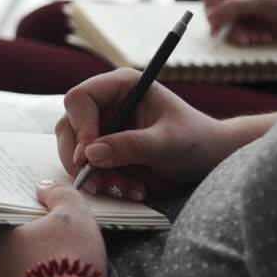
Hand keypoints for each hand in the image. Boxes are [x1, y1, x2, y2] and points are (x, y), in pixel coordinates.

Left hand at [0, 182, 106, 276]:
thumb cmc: (68, 260)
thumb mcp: (74, 214)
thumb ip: (59, 194)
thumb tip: (44, 187)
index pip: (8, 218)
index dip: (29, 218)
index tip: (48, 221)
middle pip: (8, 247)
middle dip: (28, 245)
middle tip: (56, 246)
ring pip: (10, 274)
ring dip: (26, 271)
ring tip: (55, 272)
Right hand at [56, 68, 228, 200]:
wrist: (208, 160)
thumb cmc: (195, 140)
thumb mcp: (168, 142)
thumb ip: (131, 145)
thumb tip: (91, 153)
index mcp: (120, 86)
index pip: (80, 98)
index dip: (81, 125)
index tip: (91, 153)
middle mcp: (105, 104)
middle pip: (68, 127)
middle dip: (82, 159)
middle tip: (101, 182)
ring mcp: (102, 128)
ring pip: (74, 151)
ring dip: (94, 175)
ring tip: (126, 188)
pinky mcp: (103, 151)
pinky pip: (87, 168)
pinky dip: (103, 183)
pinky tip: (130, 190)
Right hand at [200, 0, 276, 44]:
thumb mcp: (263, 0)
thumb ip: (236, 6)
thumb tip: (211, 16)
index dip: (212, 6)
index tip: (219, 20)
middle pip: (212, 9)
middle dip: (227, 24)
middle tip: (241, 33)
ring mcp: (236, 5)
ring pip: (220, 24)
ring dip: (236, 33)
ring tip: (253, 36)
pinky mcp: (240, 19)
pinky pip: (230, 31)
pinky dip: (242, 37)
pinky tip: (258, 36)